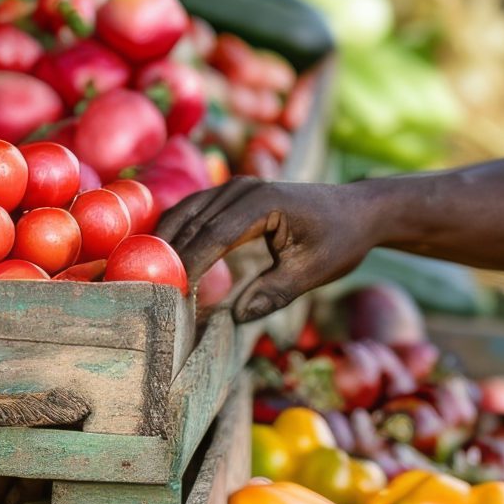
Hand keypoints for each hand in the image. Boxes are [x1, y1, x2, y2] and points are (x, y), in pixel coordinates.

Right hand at [157, 178, 385, 320]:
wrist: (358, 211)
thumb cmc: (340, 240)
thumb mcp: (313, 272)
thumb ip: (275, 293)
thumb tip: (237, 316)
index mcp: (264, 202)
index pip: (213, 235)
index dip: (189, 264)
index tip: (171, 294)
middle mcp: (243, 187)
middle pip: (192, 221)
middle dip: (167, 255)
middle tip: (146, 291)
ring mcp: (235, 187)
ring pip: (186, 212)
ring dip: (164, 242)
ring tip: (146, 277)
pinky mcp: (231, 195)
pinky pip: (194, 211)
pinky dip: (176, 233)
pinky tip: (161, 259)